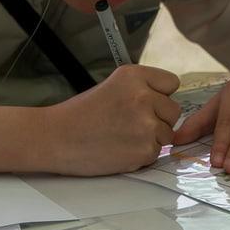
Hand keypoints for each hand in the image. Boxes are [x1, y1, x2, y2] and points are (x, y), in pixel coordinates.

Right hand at [46, 65, 180, 175]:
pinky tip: (120, 149)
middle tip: (130, 123)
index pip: (171, 83)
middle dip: (158, 118)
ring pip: (167, 133)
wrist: (56, 138)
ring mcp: (146, 124)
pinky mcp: (144, 149)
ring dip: (151, 138)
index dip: (159, 95)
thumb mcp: (113, 85)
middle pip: (173, 110)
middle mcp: (143, 97)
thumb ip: (142, 88)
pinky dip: (142, 154)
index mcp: (134, 76)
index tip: (145, 102)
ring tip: (122, 136)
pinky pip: (157, 152)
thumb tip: (167, 99)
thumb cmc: (81, 114)